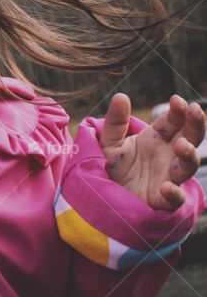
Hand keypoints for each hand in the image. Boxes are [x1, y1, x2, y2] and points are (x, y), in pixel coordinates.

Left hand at [99, 93, 204, 210]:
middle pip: (190, 138)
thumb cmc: (111, 167)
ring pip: (188, 166)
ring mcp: (167, 177)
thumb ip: (115, 122)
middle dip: (195, 124)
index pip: (174, 121)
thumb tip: (120, 96)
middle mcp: (167, 156)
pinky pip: (174, 199)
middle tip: (194, 110)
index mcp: (156, 139)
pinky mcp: (161, 200)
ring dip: (189, 154)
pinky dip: (174, 193)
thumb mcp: (109, 143)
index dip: (179, 110)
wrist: (102, 196)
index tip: (177, 101)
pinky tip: (167, 187)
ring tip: (181, 145)